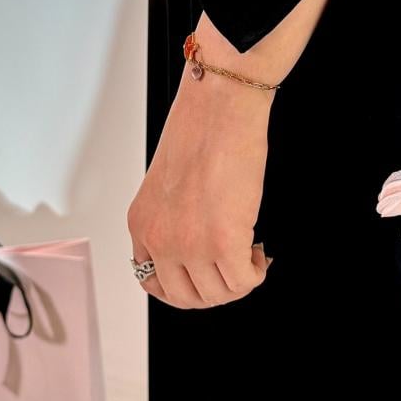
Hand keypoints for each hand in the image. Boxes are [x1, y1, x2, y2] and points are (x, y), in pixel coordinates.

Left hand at [127, 41, 274, 308]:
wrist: (221, 103)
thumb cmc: (201, 129)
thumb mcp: (169, 183)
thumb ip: (174, 218)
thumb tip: (197, 245)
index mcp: (141, 223)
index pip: (153, 282)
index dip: (186, 284)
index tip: (205, 273)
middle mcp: (158, 239)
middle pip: (187, 297)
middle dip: (215, 289)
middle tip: (234, 268)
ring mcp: (188, 244)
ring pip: (218, 294)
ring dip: (238, 281)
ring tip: (249, 253)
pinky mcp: (223, 241)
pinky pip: (243, 282)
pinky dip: (255, 273)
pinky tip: (258, 250)